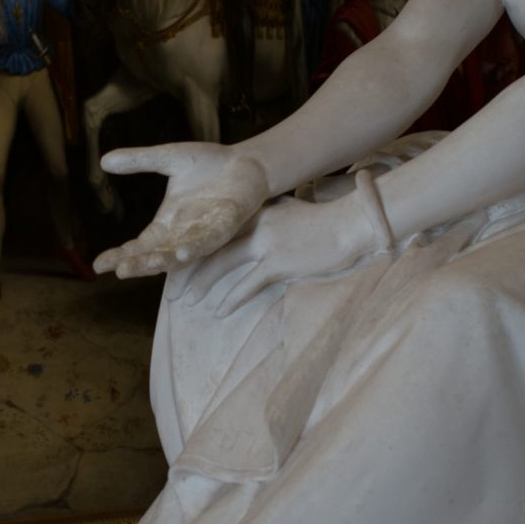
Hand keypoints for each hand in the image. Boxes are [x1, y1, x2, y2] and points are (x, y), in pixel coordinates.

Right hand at [91, 143, 269, 277]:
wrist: (246, 162)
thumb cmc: (208, 164)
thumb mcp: (168, 159)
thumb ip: (139, 161)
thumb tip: (103, 161)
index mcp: (166, 224)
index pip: (138, 246)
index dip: (120, 255)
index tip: (99, 265)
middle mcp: (182, 235)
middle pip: (156, 257)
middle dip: (139, 264)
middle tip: (121, 270)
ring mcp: (204, 234)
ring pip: (181, 255)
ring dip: (165, 261)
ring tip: (148, 264)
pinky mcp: (226, 227)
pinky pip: (209, 241)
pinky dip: (195, 247)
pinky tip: (183, 251)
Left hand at [186, 192, 383, 315]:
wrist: (352, 223)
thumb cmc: (324, 222)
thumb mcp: (290, 212)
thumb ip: (268, 218)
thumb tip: (253, 230)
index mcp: (254, 211)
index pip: (214, 232)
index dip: (193, 251)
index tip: (176, 267)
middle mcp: (255, 223)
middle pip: (210, 248)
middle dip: (188, 272)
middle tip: (173, 292)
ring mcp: (266, 242)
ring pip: (222, 265)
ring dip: (201, 286)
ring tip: (187, 303)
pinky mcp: (279, 261)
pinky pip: (247, 284)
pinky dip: (230, 299)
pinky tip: (218, 312)